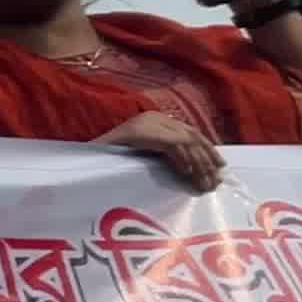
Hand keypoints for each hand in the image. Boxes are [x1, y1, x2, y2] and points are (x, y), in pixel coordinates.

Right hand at [98, 108, 223, 193]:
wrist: (82, 162)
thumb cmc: (109, 165)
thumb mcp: (143, 156)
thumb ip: (164, 155)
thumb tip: (193, 168)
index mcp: (155, 121)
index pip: (190, 132)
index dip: (207, 150)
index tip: (219, 168)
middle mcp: (153, 118)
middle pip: (192, 135)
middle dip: (207, 159)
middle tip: (215, 181)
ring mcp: (145, 123)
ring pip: (185, 140)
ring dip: (198, 163)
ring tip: (204, 183)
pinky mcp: (140, 132)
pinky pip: (171, 144)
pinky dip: (182, 159)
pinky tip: (186, 174)